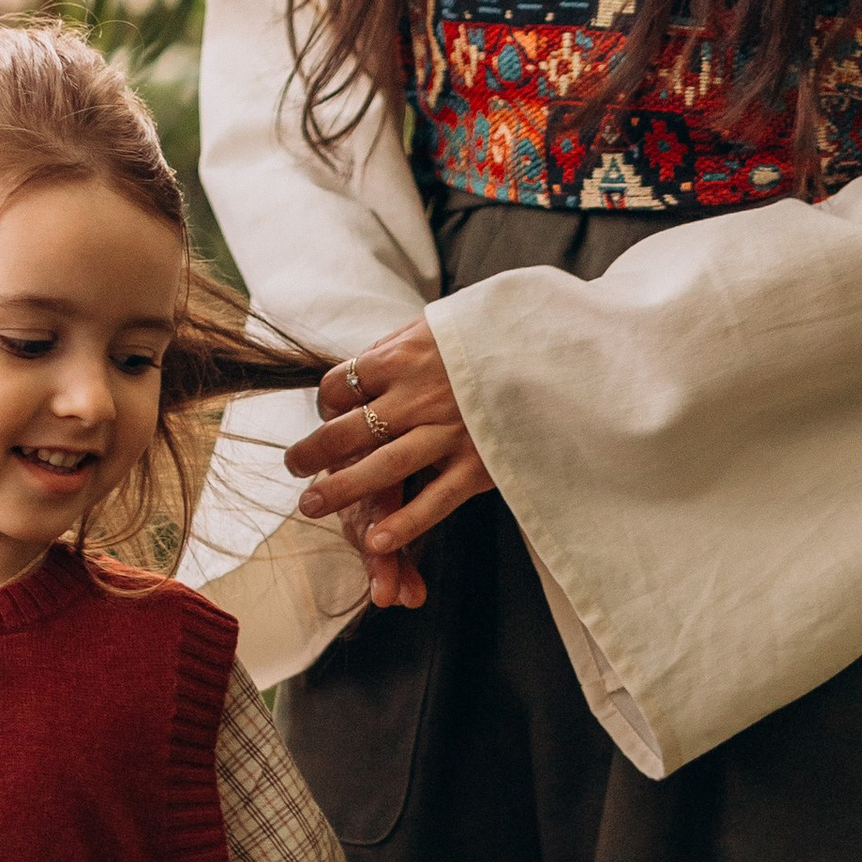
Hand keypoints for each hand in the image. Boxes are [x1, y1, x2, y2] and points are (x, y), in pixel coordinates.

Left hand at [284, 319, 494, 609]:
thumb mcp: (446, 321)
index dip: (326, 404)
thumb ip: (404, 343)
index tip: (329, 416)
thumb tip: (364, 361)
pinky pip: (434, 500)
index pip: (341, 384)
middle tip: (293, 467)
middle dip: (312, 453)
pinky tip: (375, 541)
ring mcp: (450, 430)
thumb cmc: (500, 333)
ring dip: (340, 490)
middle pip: (347, 430)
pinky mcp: (481, 462)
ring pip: (381, 468)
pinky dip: (403, 523)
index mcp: (406, 354)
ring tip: (311, 505)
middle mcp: (420, 394)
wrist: (567, 347)